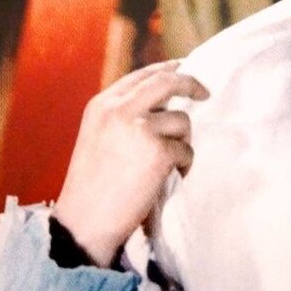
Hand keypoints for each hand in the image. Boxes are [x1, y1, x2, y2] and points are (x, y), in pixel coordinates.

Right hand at [53, 61, 208, 266]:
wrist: (84, 223)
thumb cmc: (93, 188)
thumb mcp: (99, 137)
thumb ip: (124, 116)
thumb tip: (166, 104)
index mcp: (101, 105)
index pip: (141, 75)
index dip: (166, 69)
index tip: (183, 68)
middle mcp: (119, 110)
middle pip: (166, 82)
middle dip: (191, 84)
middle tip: (206, 93)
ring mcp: (139, 128)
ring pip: (182, 122)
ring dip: (183, 143)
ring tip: (166, 166)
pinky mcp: (158, 151)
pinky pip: (187, 151)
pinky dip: (184, 166)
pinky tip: (166, 180)